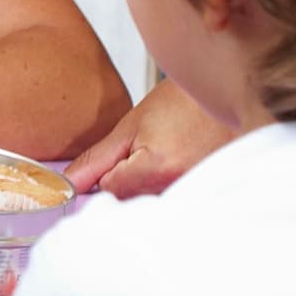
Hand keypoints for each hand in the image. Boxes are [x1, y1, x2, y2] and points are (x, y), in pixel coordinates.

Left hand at [66, 78, 239, 198]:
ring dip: (148, 187)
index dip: (109, 171)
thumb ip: (96, 160)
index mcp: (156, 170)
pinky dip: (167, 190)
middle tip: (149, 152)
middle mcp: (178, 189)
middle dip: (128, 183)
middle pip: (129, 204)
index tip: (123, 153)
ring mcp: (196, 196)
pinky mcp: (207, 197)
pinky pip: (172, 204)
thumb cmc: (183, 103)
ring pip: (149, 205)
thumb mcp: (131, 125)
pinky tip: (180, 166)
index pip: (107, 192)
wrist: (227, 91)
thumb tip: (67, 186)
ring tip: (168, 155)